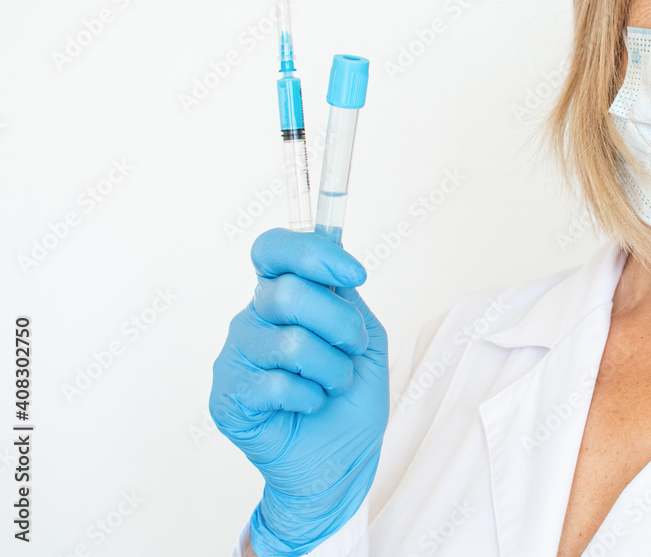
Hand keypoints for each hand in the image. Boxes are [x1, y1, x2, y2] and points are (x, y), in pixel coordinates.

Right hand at [210, 229, 389, 555]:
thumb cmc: (348, 397)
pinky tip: (308, 406)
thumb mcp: (365, 339)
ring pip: (291, 344)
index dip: (314, 253)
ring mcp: (236, 356)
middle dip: (340, 324)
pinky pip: (276, 385)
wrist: (340, 460)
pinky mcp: (227, 397)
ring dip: (331, 369)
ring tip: (331, 384)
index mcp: (283, 296)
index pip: (275, 249)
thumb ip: (347, 299)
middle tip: (352, 348)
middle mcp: (253, 318)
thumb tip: (336, 261)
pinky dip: (310, 398)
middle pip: (288, 293)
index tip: (355, 275)